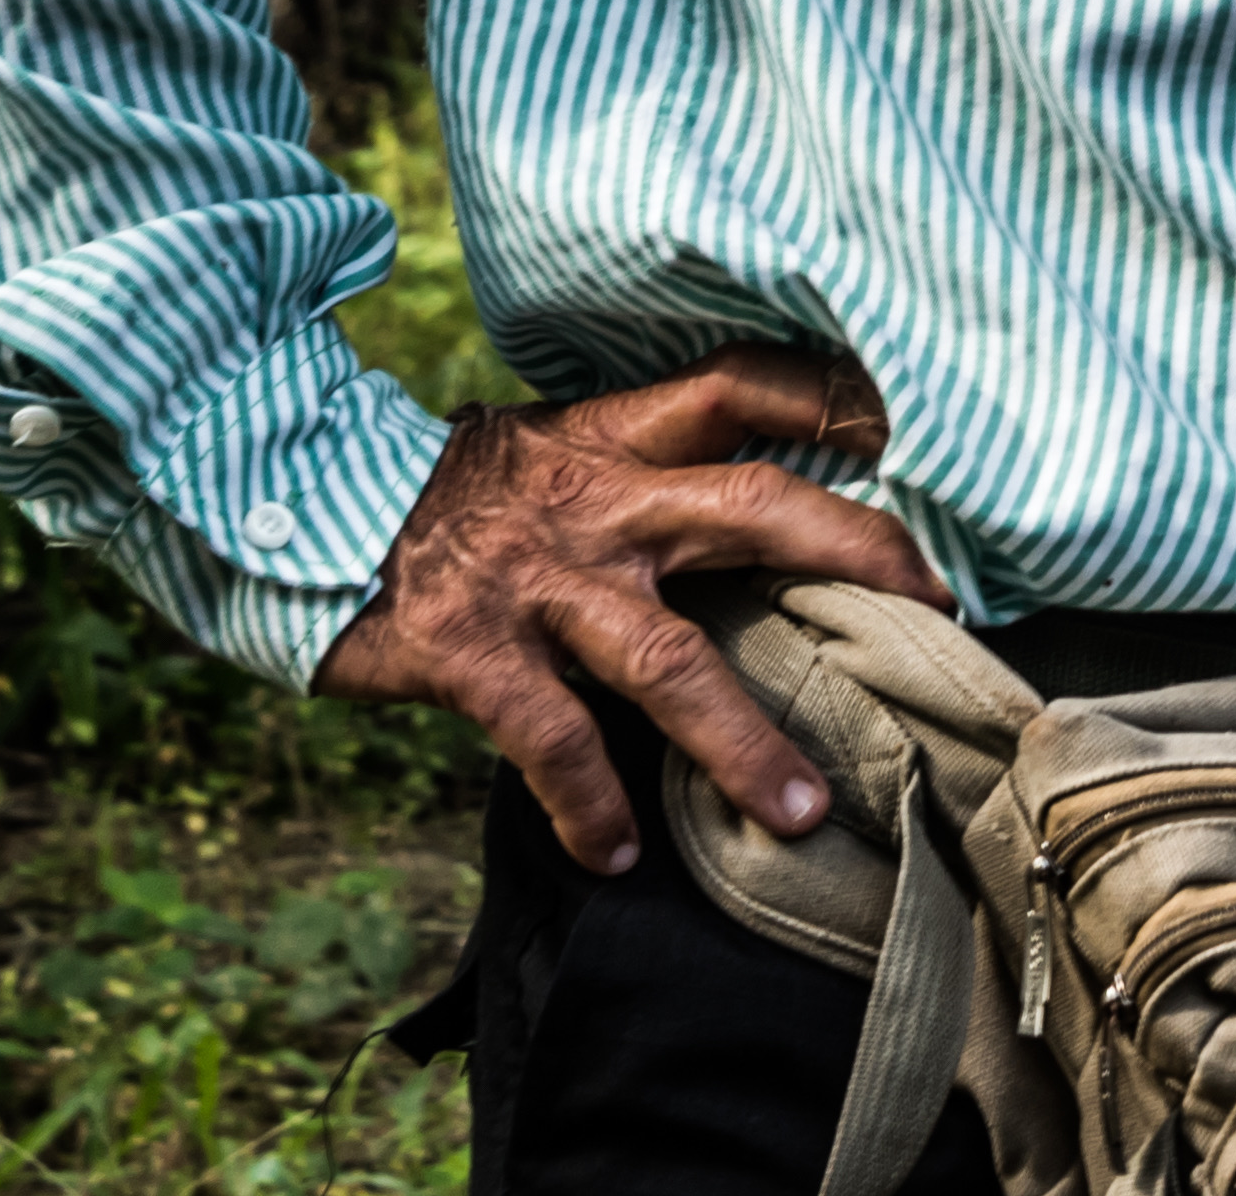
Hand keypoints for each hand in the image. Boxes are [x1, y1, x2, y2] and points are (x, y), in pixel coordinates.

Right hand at [316, 346, 943, 875]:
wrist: (301, 510)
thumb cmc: (444, 499)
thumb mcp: (543, 456)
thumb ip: (631, 477)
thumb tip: (746, 516)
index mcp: (612, 439)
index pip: (737, 385)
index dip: (824, 395)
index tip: (903, 425)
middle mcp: (594, 500)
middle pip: (754, 507)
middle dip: (855, 552)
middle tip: (934, 607)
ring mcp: (538, 580)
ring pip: (667, 660)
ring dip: (740, 743)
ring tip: (802, 814)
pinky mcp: (474, 651)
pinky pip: (552, 739)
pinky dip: (589, 802)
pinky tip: (615, 850)